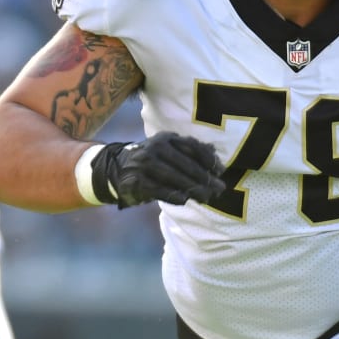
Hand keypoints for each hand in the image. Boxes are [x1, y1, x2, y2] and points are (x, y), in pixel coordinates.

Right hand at [91, 133, 225, 207]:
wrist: (117, 170)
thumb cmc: (152, 162)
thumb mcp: (169, 151)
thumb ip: (190, 151)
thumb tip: (214, 151)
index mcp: (166, 138)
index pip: (191, 146)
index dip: (208, 159)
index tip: (220, 171)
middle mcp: (155, 147)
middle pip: (185, 164)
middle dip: (204, 178)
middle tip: (219, 189)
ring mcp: (144, 163)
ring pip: (174, 177)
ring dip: (193, 189)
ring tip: (206, 197)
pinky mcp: (136, 180)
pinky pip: (159, 190)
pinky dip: (173, 196)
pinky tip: (185, 200)